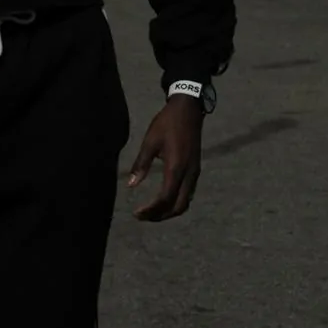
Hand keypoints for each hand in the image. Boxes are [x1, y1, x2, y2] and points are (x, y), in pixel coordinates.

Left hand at [126, 96, 203, 221]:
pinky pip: (188, 194)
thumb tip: (131, 185)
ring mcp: (195, 173)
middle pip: (178, 207)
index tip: (136, 213)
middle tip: (143, 217)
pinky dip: (175, 203)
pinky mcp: (196, 170)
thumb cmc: (167, 124)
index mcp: (176, 167)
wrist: (188, 110)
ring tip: (152, 212)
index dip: (151, 210)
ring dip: (169, 211)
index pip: (165, 198)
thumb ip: (141, 164)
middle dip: (160, 216)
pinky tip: (163, 200)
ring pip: (185, 202)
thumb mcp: (150, 142)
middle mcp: (189, 174)